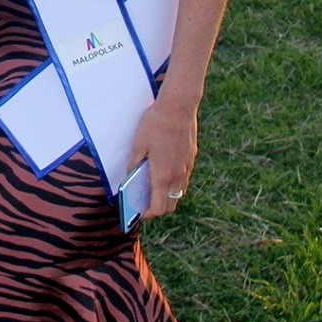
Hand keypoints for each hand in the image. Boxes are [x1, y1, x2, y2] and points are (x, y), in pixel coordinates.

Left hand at [125, 91, 199, 222]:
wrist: (179, 106)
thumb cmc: (155, 124)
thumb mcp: (138, 145)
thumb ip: (134, 164)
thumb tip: (130, 177)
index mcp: (163, 176)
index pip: (159, 208)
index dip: (148, 215)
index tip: (138, 212)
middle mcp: (178, 176)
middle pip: (171, 205)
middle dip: (158, 209)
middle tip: (144, 202)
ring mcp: (187, 168)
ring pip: (179, 192)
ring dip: (167, 195)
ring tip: (152, 187)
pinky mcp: (191, 158)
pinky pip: (183, 178)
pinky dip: (173, 182)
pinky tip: (163, 170)